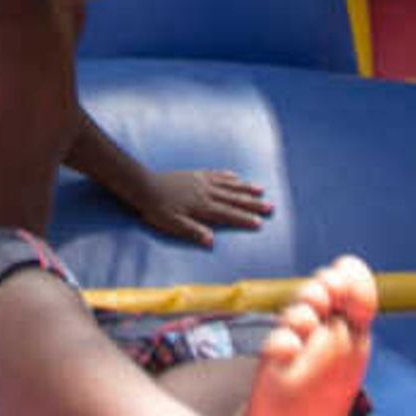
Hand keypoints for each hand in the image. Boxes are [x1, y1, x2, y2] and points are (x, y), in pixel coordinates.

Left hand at [128, 166, 272, 246]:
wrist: (144, 186)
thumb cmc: (157, 210)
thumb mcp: (172, 225)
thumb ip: (192, 231)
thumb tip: (211, 240)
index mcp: (202, 206)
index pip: (227, 214)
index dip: (244, 219)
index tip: (259, 223)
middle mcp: (206, 192)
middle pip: (234, 199)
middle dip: (253, 203)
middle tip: (270, 207)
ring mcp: (202, 181)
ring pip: (229, 185)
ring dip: (245, 188)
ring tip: (261, 190)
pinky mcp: (196, 175)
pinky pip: (216, 175)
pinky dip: (228, 176)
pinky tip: (236, 177)